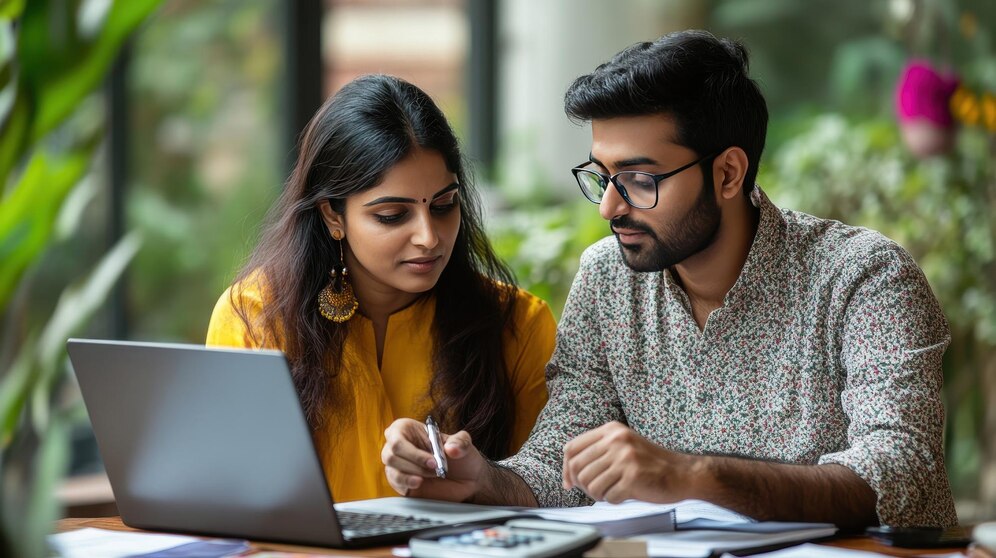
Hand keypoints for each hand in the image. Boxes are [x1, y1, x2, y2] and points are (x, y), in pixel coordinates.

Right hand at [382, 418, 486, 501]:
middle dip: (415, 460)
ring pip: (392, 468)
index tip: (433, 458)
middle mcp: (399, 445)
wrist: (467, 481)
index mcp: (409, 429)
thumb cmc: (460, 457)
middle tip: (436, 466)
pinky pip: (395, 481)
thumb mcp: (464, 444)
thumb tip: (451, 449)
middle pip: (391, 452)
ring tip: (434, 474)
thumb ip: (460, 442)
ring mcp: (398, 464)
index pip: (396, 432)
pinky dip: (407, 482)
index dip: (412, 447)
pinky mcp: (400, 482)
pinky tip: (419, 482)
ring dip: (414, 472)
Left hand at [562, 421, 693, 503]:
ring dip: (598, 495)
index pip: (572, 448)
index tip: (570, 483)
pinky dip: (614, 500)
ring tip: (612, 492)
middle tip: (596, 491)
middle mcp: (616, 440)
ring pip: (590, 485)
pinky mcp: (633, 477)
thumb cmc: (650, 463)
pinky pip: (608, 497)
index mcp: (611, 430)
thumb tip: (568, 471)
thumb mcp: (623, 445)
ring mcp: (625, 458)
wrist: (683, 473)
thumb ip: (598, 451)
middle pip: (578, 469)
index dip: (566, 469)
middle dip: (583, 486)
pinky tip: (625, 495)